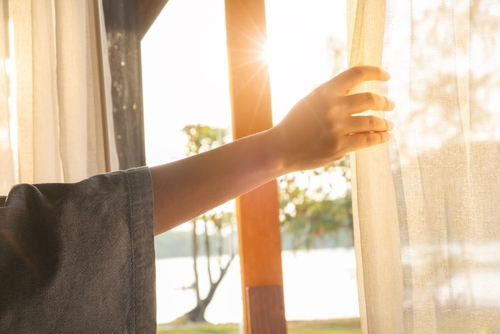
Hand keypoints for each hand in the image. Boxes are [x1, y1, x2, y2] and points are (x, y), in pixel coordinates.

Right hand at [270, 65, 394, 171]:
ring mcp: (337, 128)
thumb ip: (333, 95)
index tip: (387, 76)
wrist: (280, 149)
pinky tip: (386, 136)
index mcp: (324, 91)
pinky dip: (380, 138)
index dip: (376, 71)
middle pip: (370, 99)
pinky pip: (367, 140)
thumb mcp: (311, 102)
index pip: (357, 73)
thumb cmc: (296, 124)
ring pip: (373, 122)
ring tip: (390, 124)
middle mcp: (332, 108)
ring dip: (386, 123)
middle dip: (385, 102)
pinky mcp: (339, 147)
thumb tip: (359, 88)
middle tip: (391, 105)